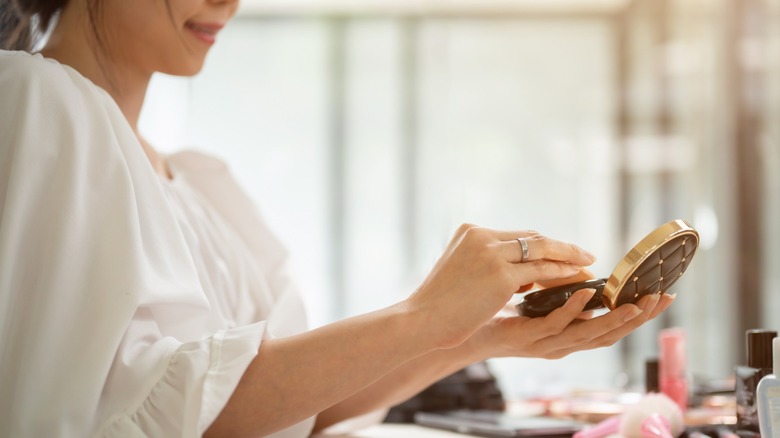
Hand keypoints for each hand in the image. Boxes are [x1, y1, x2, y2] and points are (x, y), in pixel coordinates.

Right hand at [405, 224, 596, 348]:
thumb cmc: (440, 303)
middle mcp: (482, 235)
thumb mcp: (459, 268)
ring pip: (542, 251)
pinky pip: (541, 272)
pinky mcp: (501, 275)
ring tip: (588, 267)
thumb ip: (486, 262)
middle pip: (533, 238)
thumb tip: (523, 276)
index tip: (560, 252)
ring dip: (568, 259)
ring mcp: (492, 254)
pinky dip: (561, 274)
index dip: (542, 245)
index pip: (517, 235)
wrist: (422, 319)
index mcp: (470, 230)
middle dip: (562, 248)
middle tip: (585, 256)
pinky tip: (576, 279)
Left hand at [469, 289, 674, 359]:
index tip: (665, 294)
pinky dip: (573, 308)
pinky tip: (585, 292)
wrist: (465, 329)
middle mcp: (563, 342)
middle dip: (640, 317)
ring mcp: (546, 342)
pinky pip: (556, 324)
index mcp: (569, 334)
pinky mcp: (528, 337)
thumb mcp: (538, 300)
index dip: (640, 313)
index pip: (612, 326)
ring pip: (589, 335)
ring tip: (637, 302)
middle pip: (610, 334)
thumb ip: (560, 292)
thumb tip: (582, 271)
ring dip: (615, 318)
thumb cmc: (500, 313)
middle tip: (663, 298)